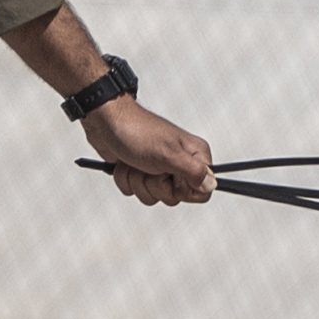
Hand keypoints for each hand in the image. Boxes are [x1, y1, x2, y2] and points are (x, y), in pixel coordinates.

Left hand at [78, 96, 213, 204]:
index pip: (202, 191)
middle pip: (174, 198)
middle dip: (154, 185)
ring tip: (135, 162)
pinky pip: (135, 191)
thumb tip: (212, 186)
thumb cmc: (138, 132)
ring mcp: (160, 169)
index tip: (170, 177)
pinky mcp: (142, 172)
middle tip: (149, 166)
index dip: (183, 191)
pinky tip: (125, 163)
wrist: (106, 121)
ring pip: (152, 196)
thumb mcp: (168, 154)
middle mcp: (181, 163)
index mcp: (195, 156)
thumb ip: (193, 172)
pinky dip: (126, 179)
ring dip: (137, 181)